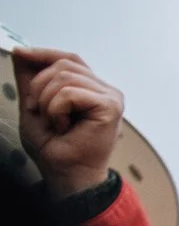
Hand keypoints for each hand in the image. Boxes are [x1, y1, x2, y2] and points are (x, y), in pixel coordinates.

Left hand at [10, 46, 123, 196]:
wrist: (65, 174)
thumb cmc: (55, 148)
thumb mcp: (33, 106)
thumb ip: (30, 79)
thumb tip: (21, 51)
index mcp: (91, 89)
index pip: (69, 59)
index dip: (44, 53)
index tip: (20, 53)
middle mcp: (105, 90)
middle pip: (64, 64)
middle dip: (39, 86)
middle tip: (38, 112)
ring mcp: (111, 97)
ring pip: (65, 77)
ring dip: (47, 101)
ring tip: (54, 122)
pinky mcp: (110, 106)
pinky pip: (70, 93)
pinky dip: (56, 109)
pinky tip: (64, 126)